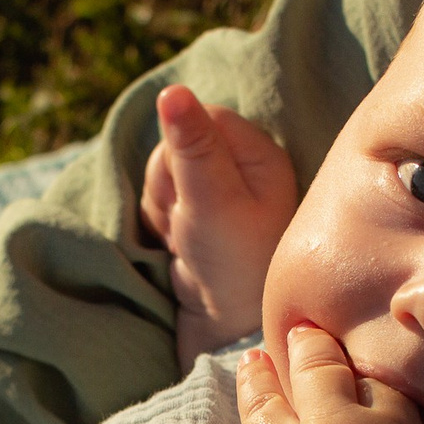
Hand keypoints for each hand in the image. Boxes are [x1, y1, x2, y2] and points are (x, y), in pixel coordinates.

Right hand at [138, 85, 297, 364]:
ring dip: (164, 208)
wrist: (229, 332)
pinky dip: (163, 224)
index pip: (199, 118)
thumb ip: (191, 146)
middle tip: (190, 225)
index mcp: (260, 154)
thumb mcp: (211, 202)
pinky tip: (183, 248)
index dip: (181, 154)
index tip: (193, 194)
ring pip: (163, 175)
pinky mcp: (200, 217)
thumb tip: (171, 90)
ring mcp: (220, 193)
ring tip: (189, 242)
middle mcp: (243, 167)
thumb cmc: (235, 266)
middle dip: (169, 186)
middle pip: (174, 146)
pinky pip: (162, 201)